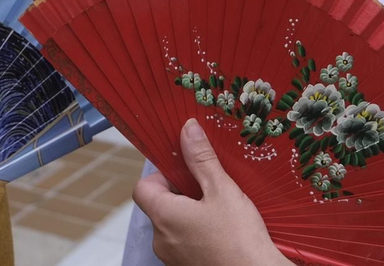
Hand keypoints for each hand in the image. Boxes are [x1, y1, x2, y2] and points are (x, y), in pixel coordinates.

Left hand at [133, 119, 288, 265]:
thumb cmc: (240, 240)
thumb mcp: (223, 190)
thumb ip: (202, 159)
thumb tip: (188, 130)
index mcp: (164, 216)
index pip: (143, 188)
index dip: (162, 175)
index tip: (185, 171)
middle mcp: (161, 240)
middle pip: (160, 206)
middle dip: (182, 194)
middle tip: (210, 189)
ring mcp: (172, 258)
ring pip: (174, 225)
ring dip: (192, 214)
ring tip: (221, 211)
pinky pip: (185, 243)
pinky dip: (198, 233)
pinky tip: (223, 231)